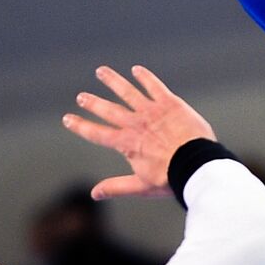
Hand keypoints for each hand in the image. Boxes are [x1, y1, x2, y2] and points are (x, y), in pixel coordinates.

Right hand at [63, 65, 215, 199]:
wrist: (197, 164)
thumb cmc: (171, 178)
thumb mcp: (141, 186)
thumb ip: (117, 187)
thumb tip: (94, 194)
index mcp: (126, 144)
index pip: (97, 133)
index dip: (81, 125)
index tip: (67, 118)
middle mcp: (135, 124)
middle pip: (108, 110)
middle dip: (93, 103)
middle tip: (81, 96)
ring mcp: (151, 111)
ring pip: (127, 92)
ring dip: (113, 81)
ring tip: (101, 71)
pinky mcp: (169, 103)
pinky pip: (154, 86)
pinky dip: (145, 77)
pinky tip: (136, 69)